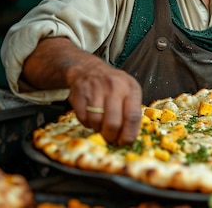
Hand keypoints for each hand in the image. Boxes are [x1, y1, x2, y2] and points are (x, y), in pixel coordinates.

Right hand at [22, 37, 143, 145]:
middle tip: (111, 139)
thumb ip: (131, 111)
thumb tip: (129, 137)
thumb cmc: (113, 85)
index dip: (129, 134)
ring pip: (97, 122)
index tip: (125, 142)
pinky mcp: (79, 94)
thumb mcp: (129, 91)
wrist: (89, 69)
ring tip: (101, 124)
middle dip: (112, 136)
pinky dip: (87, 123)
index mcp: (130, 88)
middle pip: (113, 123)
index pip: (132, 117)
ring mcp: (95, 90)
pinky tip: (91, 117)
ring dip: (98, 129)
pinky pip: (83, 119)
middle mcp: (114, 87)